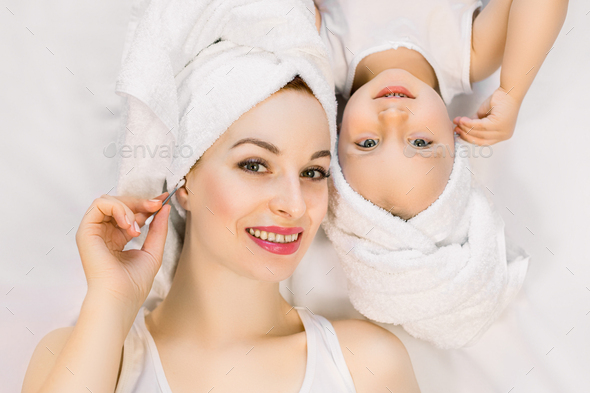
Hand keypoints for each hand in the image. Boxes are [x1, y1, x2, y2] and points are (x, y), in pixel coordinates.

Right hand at [75, 193, 170, 309]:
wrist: (121, 297)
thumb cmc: (134, 283)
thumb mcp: (153, 250)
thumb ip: (158, 228)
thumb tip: (165, 207)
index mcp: (117, 238)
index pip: (130, 213)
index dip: (146, 203)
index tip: (163, 200)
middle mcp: (104, 233)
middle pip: (120, 203)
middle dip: (140, 202)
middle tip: (156, 206)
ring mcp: (94, 231)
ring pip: (109, 200)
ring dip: (129, 207)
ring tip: (138, 228)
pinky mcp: (86, 231)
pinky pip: (100, 204)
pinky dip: (118, 208)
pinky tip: (129, 225)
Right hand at [453, 86, 521, 144]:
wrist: (509, 91)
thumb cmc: (500, 101)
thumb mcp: (485, 115)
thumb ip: (476, 123)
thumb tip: (462, 127)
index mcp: (502, 135)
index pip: (483, 141)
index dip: (469, 138)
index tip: (460, 134)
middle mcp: (504, 135)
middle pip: (480, 139)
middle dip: (466, 134)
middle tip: (456, 129)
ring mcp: (502, 131)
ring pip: (479, 133)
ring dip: (465, 128)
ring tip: (457, 122)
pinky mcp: (499, 124)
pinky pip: (480, 126)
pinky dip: (469, 123)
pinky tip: (462, 119)